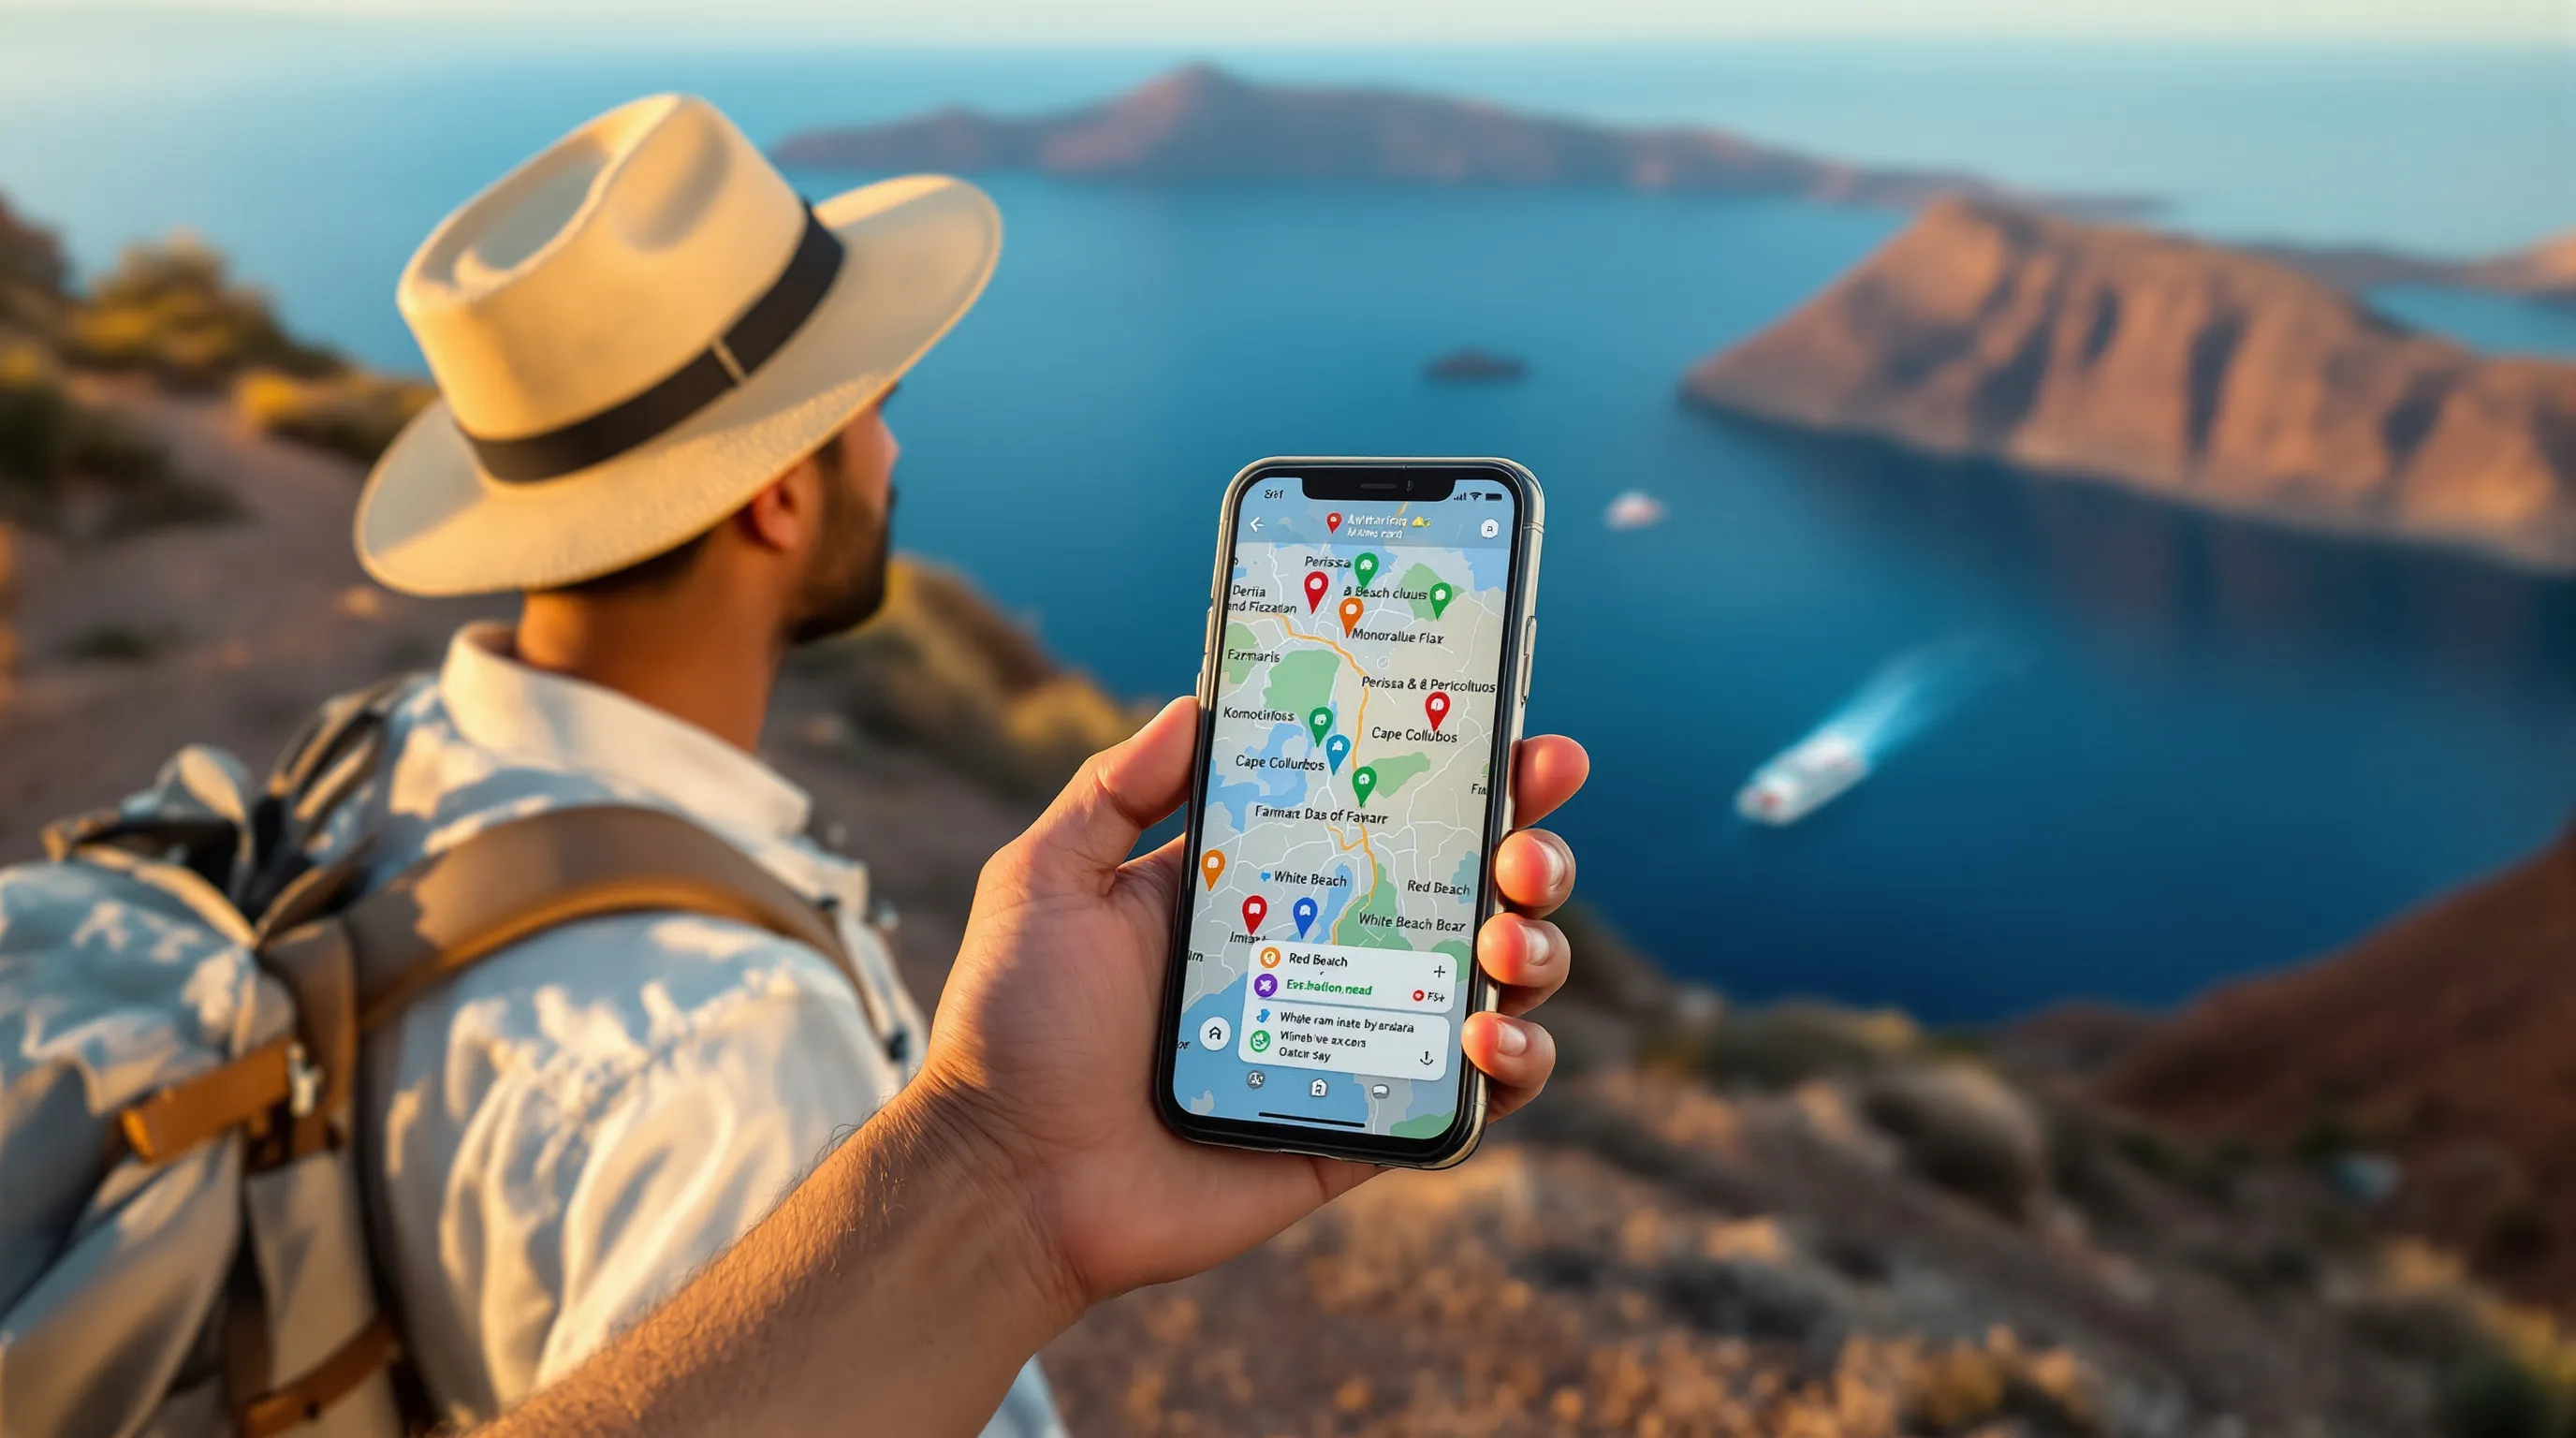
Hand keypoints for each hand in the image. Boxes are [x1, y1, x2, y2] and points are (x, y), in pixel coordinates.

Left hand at [917, 697, 1589, 1314]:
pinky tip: (1491, 1036)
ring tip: (1506, 942)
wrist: (1007, 1180)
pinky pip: (1472, 1099)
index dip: (1464, 772)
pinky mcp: (1363, 1127)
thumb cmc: (1014, 1029)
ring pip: (1493, 984)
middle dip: (1530, 851)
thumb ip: (1116, 789)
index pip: (1384, 809)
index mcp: (1261, 884)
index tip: (1523, 738)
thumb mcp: (1048, 880)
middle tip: (1527, 845)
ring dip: (1536, 949)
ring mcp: (1351, 1037)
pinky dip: (1515, 1065)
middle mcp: (1323, 951)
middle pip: (1468, 886)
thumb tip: (1197, 701)